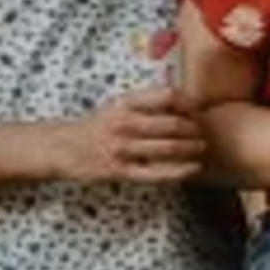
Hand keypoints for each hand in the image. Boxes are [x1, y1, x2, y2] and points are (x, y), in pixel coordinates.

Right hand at [67, 93, 206, 185]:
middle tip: (206, 132)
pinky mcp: (120, 171)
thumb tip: (187, 102)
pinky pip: (156, 173)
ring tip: (202, 147)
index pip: (166, 96)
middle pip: (171, 124)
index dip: (189, 102)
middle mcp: (124, 123)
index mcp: (126, 103)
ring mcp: (122, 149)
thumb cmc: (99, 125)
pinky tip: (193, 168)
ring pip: (167, 148)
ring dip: (191, 148)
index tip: (199, 109)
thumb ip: (148, 102)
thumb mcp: (119, 105)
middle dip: (195, 129)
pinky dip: (179, 171)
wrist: (63, 147)